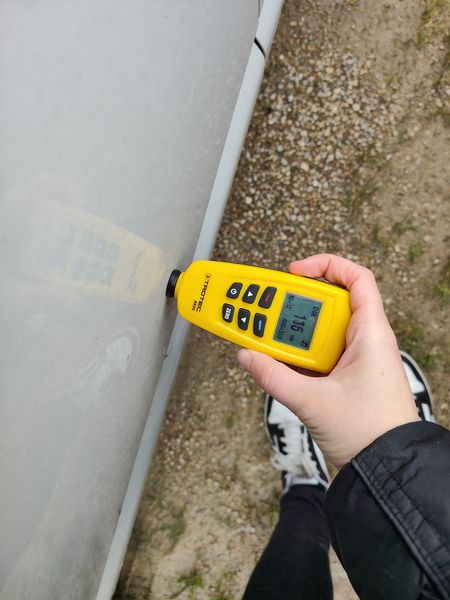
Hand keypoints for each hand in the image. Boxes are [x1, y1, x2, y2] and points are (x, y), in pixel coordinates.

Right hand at [237, 254, 419, 467]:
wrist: (385, 470)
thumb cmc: (371, 433)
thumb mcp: (313, 402)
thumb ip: (275, 377)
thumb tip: (248, 356)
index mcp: (371, 335)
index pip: (356, 279)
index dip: (326, 266)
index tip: (295, 272)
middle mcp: (364, 342)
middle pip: (327, 304)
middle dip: (294, 304)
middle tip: (266, 310)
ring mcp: (355, 360)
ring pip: (319, 331)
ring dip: (291, 332)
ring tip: (265, 336)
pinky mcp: (345, 377)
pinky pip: (318, 354)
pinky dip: (297, 354)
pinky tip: (278, 361)